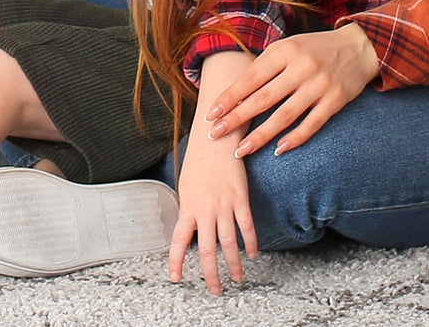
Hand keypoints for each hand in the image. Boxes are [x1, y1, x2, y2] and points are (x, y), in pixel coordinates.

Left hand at [169, 130, 256, 293]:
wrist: (213, 139)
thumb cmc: (198, 162)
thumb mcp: (186, 187)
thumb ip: (189, 210)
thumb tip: (190, 230)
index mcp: (188, 206)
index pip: (179, 240)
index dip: (176, 261)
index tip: (175, 278)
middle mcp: (205, 209)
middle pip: (207, 249)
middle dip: (211, 273)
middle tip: (215, 290)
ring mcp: (223, 204)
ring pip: (229, 242)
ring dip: (233, 264)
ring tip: (236, 278)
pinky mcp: (240, 198)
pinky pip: (246, 226)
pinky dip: (251, 242)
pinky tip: (252, 254)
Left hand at [206, 24, 378, 157]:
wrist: (358, 48)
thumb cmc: (314, 48)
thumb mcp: (288, 46)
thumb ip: (266, 66)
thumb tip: (236, 92)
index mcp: (284, 51)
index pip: (250, 78)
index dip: (229, 97)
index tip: (210, 113)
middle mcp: (300, 68)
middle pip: (263, 98)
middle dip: (236, 118)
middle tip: (215, 134)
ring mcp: (319, 86)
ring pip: (284, 116)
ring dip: (260, 135)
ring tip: (241, 150)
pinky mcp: (335, 101)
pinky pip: (311, 124)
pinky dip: (294, 139)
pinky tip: (277, 150)